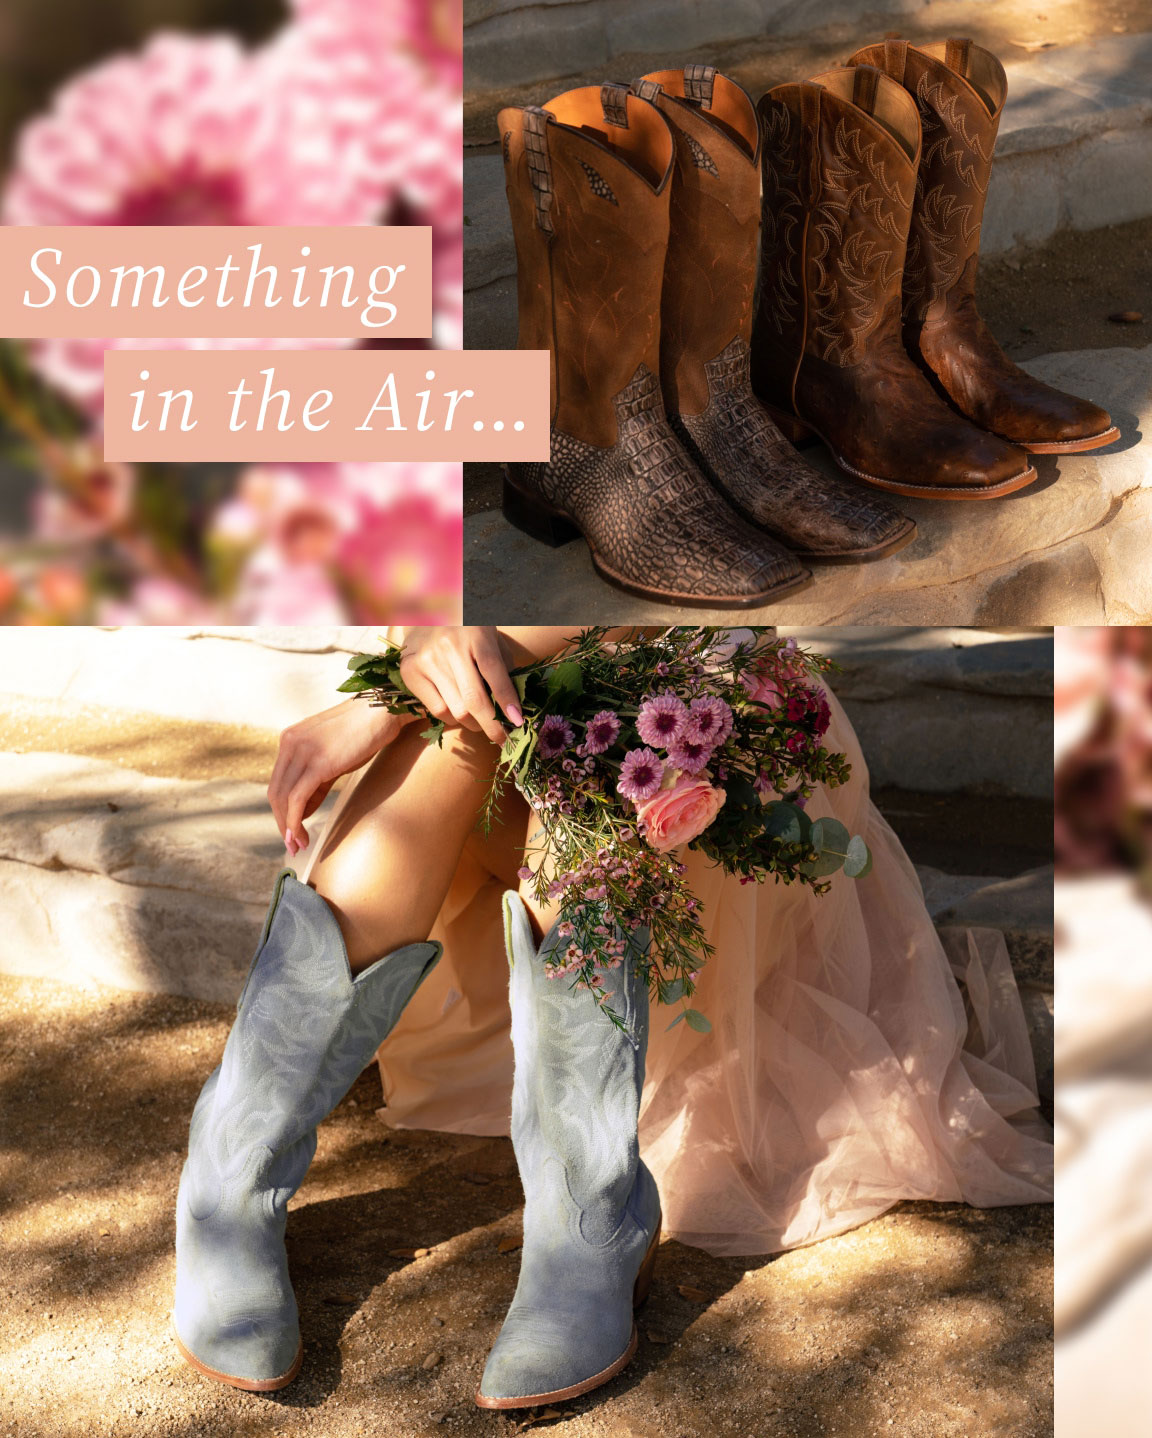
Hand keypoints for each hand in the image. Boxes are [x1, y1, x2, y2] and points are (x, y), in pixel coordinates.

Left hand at [268, 698, 412, 853]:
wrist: (382, 711)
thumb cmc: (364, 733)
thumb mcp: (333, 756)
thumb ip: (316, 781)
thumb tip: (302, 810)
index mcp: (290, 739)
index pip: (278, 782)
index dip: (281, 810)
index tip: (291, 831)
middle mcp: (289, 743)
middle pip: (276, 792)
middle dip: (282, 822)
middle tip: (293, 844)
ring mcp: (302, 752)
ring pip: (283, 798)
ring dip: (288, 826)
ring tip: (298, 844)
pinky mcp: (318, 763)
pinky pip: (298, 799)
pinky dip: (295, 821)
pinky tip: (301, 835)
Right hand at [399, 627, 522, 745]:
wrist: (425, 610)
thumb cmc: (467, 628)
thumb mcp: (491, 637)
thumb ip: (504, 667)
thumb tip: (514, 706)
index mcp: (475, 635)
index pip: (494, 673)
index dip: (508, 701)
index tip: (519, 722)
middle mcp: (449, 647)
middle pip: (474, 700)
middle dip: (492, 726)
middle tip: (504, 739)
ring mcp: (427, 660)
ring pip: (456, 710)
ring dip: (475, 724)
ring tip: (482, 723)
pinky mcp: (409, 671)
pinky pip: (437, 710)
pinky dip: (453, 719)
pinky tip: (460, 712)